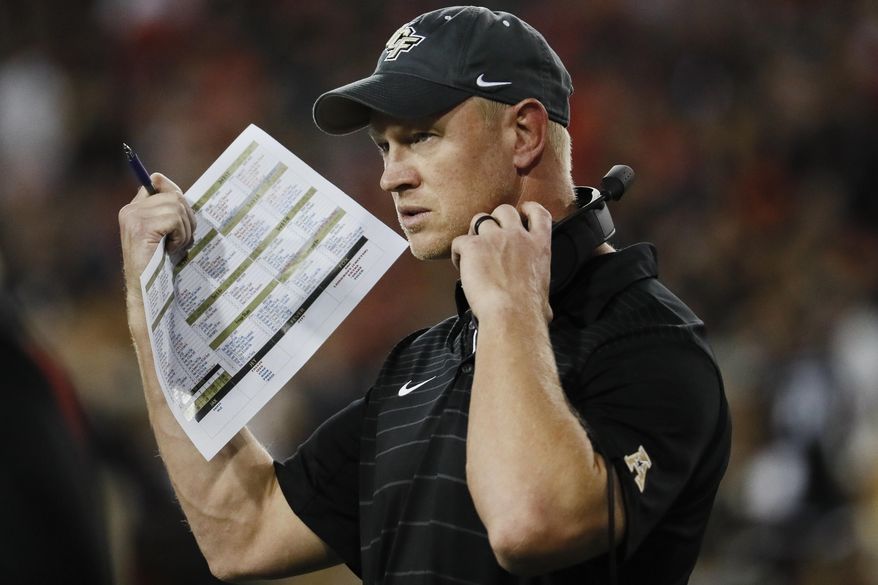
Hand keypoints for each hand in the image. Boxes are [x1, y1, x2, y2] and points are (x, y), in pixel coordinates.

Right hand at [118, 173, 194, 302]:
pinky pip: (174, 219)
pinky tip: (171, 249)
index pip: (156, 182)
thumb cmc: (159, 265)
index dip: (173, 190)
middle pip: (174, 196)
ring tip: (176, 246)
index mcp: (133, 209)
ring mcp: (134, 217)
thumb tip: (172, 188)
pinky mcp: (141, 228)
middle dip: (187, 218)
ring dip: (185, 230)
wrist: (146, 290)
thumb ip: (169, 214)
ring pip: (177, 207)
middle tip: (183, 239)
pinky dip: (180, 236)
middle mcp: (130, 210)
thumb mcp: (165, 235)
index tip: (182, 209)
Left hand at [451, 201, 552, 322]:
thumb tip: (545, 311)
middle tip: (489, 236)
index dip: (528, 209)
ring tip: (472, 251)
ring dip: (475, 232)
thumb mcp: (544, 293)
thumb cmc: (529, 310)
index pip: (538, 213)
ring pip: (479, 219)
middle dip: (496, 219)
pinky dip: (458, 252)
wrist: (512, 314)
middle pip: (504, 210)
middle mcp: (517, 236)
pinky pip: (459, 241)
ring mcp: (494, 238)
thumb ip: (541, 292)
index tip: (523, 212)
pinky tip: (461, 265)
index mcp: (539, 245)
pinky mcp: (473, 246)